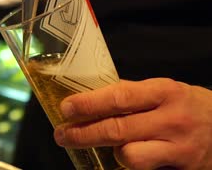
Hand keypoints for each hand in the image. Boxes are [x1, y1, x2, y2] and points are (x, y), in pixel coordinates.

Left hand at [53, 78, 211, 169]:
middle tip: (62, 135)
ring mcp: (179, 148)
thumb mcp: (165, 90)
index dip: (89, 104)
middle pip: (117, 129)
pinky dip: (132, 165)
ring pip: (129, 156)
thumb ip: (133, 94)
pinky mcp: (182, 169)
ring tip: (114, 146)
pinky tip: (131, 156)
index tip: (66, 108)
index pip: (119, 97)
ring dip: (113, 152)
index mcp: (165, 92)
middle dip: (83, 134)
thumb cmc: (189, 106)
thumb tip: (92, 97)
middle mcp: (172, 119)